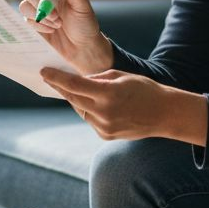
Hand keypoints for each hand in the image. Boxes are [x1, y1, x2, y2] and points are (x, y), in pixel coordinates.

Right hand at [19, 0, 112, 73]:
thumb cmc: (85, 24)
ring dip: (41, 15)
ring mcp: (36, 9)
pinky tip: (53, 30)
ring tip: (58, 23)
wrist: (82, 47)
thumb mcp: (83, 5)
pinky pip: (27, 21)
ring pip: (24, 5)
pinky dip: (40, 25)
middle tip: (55, 13)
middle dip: (38, 0)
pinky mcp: (33, 24)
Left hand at [39, 67, 208, 145]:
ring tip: (74, 88)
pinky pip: (89, 119)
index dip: (56, 78)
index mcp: (108, 94)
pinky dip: (88, 109)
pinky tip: (94, 103)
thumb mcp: (120, 76)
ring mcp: (104, 127)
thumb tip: (78, 80)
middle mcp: (104, 112)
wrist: (165, 114)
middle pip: (73, 98)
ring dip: (76, 98)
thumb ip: (97, 78)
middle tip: (49, 77)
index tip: (44, 72)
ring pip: (80, 109)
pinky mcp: (105, 135)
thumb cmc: (144, 89)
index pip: (74, 85)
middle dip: (60, 87)